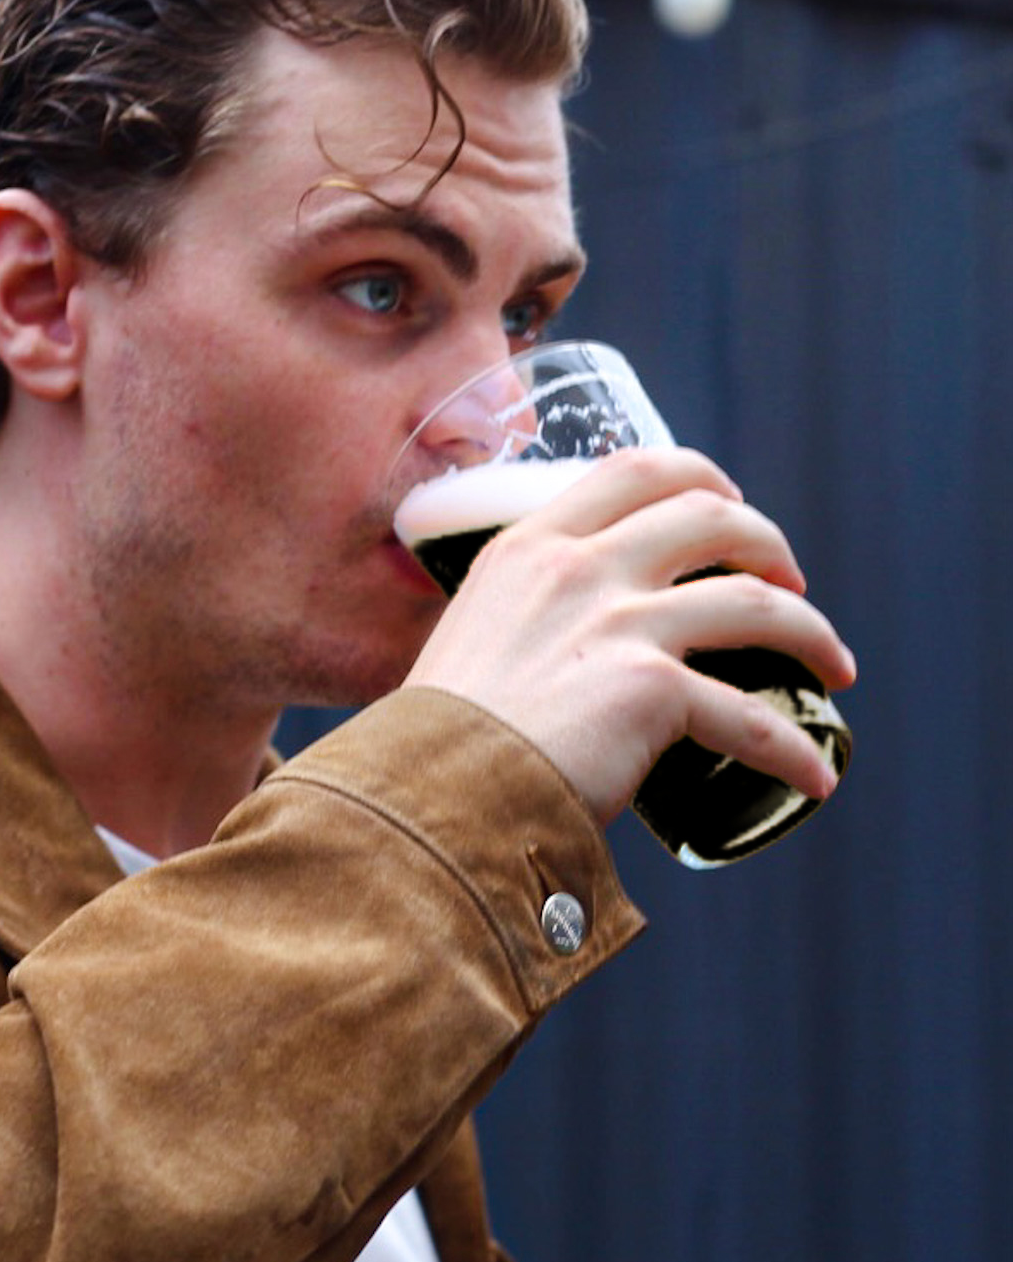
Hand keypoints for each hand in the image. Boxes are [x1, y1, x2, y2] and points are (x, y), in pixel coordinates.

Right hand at [404, 446, 858, 823]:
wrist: (429, 793)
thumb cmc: (435, 739)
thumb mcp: (467, 641)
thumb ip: (513, 627)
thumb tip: (546, 661)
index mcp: (530, 546)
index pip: (635, 468)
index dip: (699, 476)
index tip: (728, 504)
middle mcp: (580, 569)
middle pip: (711, 516)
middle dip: (769, 543)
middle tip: (789, 584)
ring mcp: (620, 623)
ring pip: (758, 605)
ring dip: (811, 635)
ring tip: (832, 668)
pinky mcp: (651, 689)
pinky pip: (750, 716)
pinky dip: (793, 748)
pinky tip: (814, 774)